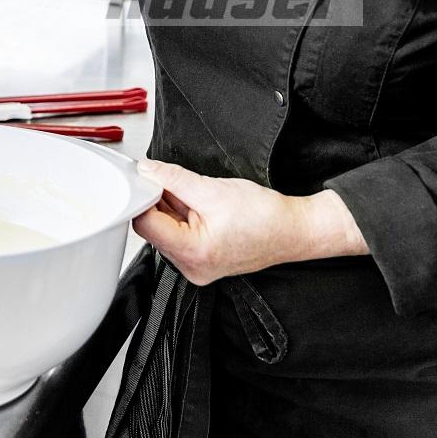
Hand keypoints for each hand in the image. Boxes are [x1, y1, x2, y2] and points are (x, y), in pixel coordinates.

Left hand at [132, 158, 368, 284]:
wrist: (293, 230)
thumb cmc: (266, 217)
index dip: (143, 196)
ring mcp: (197, 265)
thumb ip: (175, 179)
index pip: (146, 223)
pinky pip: (181, 233)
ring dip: (174, 207)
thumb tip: (149, 170)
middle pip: (155, 227)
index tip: (146, 177)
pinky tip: (203, 205)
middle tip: (176, 181)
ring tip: (201, 196)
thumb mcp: (214, 190)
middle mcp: (191, 267)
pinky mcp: (203, 259)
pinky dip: (185, 215)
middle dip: (160, 200)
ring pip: (167, 229)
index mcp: (193, 253)